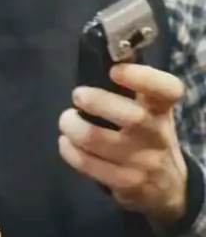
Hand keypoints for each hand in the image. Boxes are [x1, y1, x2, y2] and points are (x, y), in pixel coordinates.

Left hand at [58, 63, 187, 228]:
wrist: (169, 188)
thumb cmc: (149, 136)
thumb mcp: (152, 111)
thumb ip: (135, 84)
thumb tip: (111, 48)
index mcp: (162, 110)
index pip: (166, 90)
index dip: (142, 77)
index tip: (115, 70)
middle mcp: (156, 134)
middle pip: (129, 116)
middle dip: (95, 101)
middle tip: (78, 95)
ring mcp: (141, 161)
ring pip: (96, 139)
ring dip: (72, 125)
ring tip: (68, 120)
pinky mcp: (124, 183)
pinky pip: (86, 164)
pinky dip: (68, 150)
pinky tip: (67, 142)